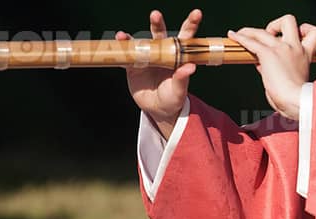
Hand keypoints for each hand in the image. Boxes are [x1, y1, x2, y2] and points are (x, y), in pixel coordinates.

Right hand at [116, 9, 201, 138]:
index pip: (185, 37)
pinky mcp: (133, 65)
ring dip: (132, 37)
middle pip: (160, 34)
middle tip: (155, 15)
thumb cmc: (173, 99)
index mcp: (177, 56)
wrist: (158, 109)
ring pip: (140, 42)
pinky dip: (121, 48)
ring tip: (124, 35)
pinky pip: (126, 54)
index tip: (197, 13)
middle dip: (157, 23)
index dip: (191, 24)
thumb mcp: (179, 92)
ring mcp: (147, 57)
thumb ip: (182, 79)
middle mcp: (162, 52)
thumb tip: (191, 67)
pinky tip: (118, 41)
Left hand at [228, 15, 315, 120]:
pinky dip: (240, 38)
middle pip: (289, 21)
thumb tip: (262, 66)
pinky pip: (251, 42)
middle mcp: (295, 48)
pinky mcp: (268, 54)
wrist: (298, 101)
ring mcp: (282, 49)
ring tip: (241, 34)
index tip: (294, 38)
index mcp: (305, 56)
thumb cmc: (297, 99)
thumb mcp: (293, 81)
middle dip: (277, 25)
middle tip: (269, 37)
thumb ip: (280, 70)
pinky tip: (233, 36)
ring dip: (251, 31)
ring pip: (264, 30)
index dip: (303, 30)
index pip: (313, 33)